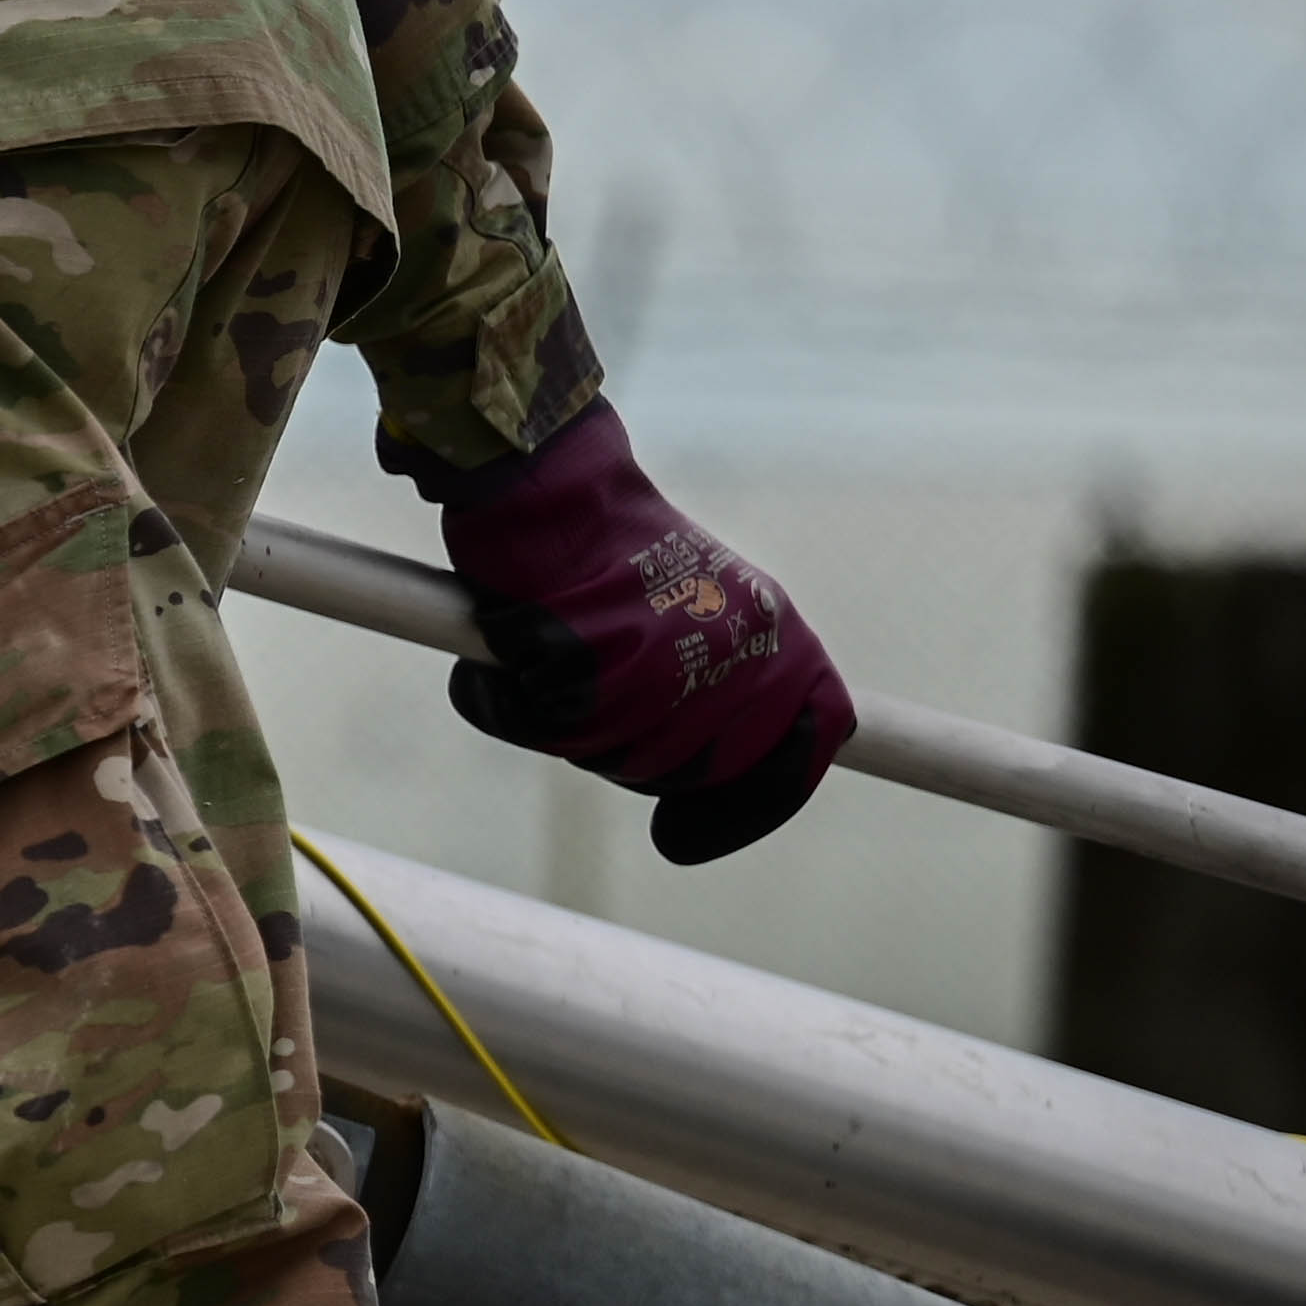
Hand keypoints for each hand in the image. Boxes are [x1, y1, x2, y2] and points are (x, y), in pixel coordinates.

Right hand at [422, 402, 852, 864]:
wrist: (540, 470)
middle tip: (581, 701)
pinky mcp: (581, 658)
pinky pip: (535, 722)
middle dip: (628, 757)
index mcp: (774, 634)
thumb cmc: (600, 540)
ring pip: (607, 753)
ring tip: (536, 662)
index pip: (809, 742)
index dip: (757, 800)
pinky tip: (495, 664)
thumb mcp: (694, 604)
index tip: (686, 834)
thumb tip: (702, 792)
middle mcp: (731, 652)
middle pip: (685, 768)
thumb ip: (713, 684)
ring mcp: (657, 661)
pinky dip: (499, 702)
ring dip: (559, 724)